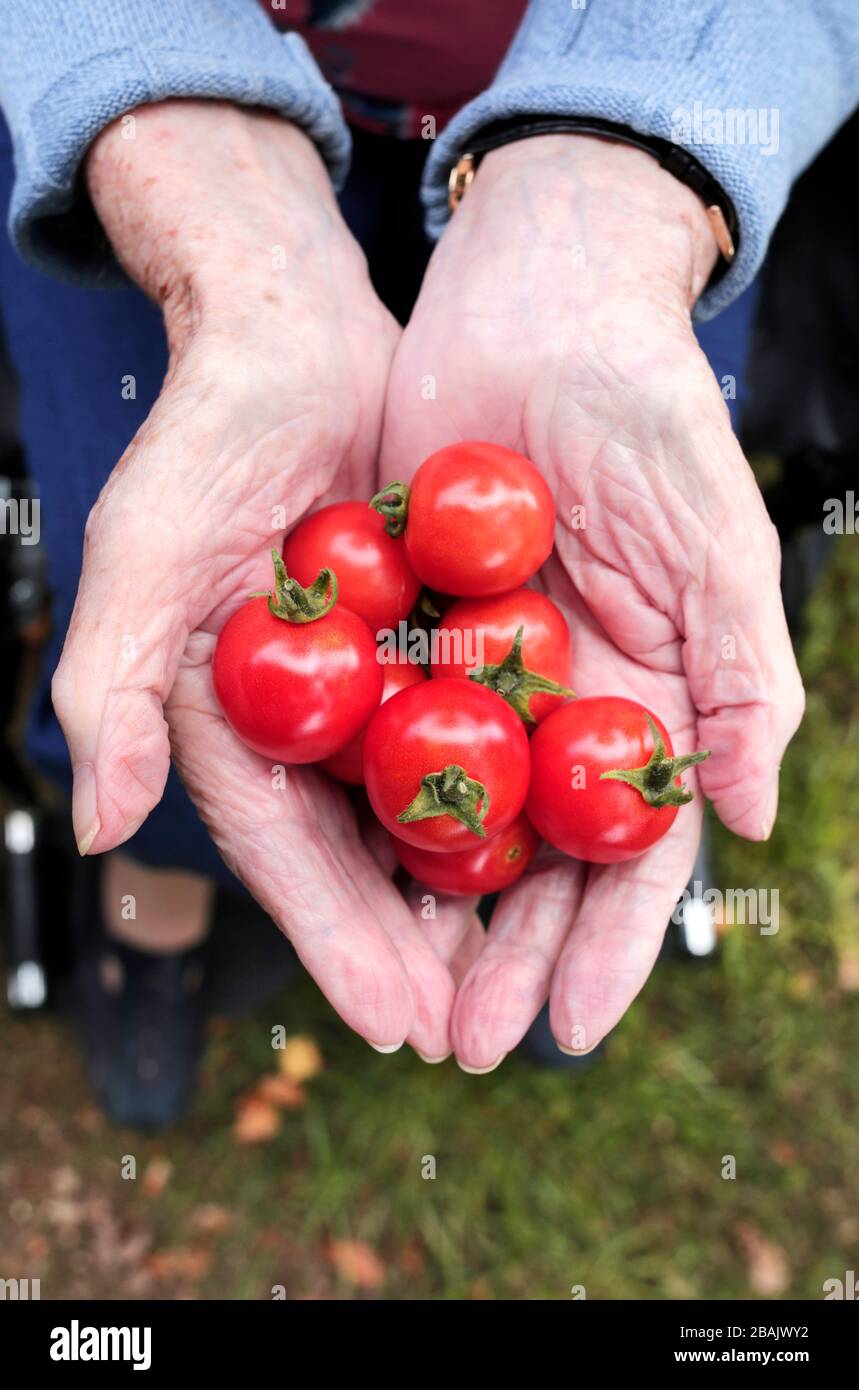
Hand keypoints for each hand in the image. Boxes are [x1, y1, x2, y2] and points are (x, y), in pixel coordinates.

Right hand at [51, 101, 454, 1056]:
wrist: (298, 338)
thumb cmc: (211, 432)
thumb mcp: (149, 543)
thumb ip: (109, 680)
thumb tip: (94, 827)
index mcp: (217, 721)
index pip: (277, 854)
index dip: (334, 941)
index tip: (395, 1025)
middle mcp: (292, 722)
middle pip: (354, 858)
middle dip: (409, 949)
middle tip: (473, 1036)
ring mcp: (359, 688)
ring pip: (415, 816)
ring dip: (463, 898)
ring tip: (519, 976)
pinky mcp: (420, 645)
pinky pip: (467, 735)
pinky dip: (502, 795)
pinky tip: (553, 846)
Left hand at [380, 135, 803, 1068]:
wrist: (539, 305)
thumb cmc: (648, 414)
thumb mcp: (716, 546)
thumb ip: (742, 681)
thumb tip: (753, 822)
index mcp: (647, 702)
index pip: (635, 853)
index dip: (609, 946)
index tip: (567, 1027)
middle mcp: (564, 707)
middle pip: (537, 860)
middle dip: (507, 953)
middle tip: (466, 1041)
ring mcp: (480, 677)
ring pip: (455, 816)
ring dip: (431, 909)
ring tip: (400, 991)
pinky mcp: (403, 632)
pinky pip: (379, 732)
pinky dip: (364, 804)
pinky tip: (337, 872)